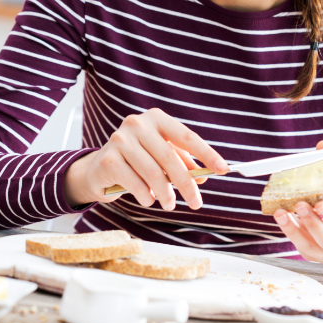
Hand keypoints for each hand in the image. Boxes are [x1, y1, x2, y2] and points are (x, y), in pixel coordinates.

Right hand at [64, 108, 227, 209]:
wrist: (99, 169)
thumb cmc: (137, 161)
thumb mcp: (161, 158)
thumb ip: (182, 163)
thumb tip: (202, 176)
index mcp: (156, 118)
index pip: (186, 136)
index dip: (206, 153)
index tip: (223, 169)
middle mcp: (137, 124)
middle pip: (170, 158)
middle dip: (186, 184)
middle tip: (197, 202)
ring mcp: (120, 140)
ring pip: (153, 173)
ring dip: (166, 194)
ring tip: (170, 204)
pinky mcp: (108, 159)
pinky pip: (135, 183)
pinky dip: (146, 196)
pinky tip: (148, 199)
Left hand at [273, 140, 322, 269]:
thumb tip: (322, 145)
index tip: (320, 204)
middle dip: (312, 223)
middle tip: (298, 205)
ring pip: (312, 247)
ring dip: (294, 231)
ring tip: (281, 213)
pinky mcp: (316, 256)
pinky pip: (302, 248)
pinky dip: (291, 234)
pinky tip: (283, 219)